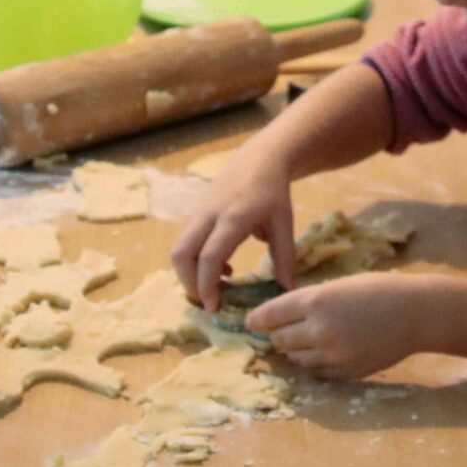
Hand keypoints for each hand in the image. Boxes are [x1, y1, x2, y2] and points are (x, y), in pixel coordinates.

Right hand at [170, 152, 297, 308]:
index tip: (214, 307)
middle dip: (189, 283)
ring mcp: (199, 212)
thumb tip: (287, 291)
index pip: (210, 256)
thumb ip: (285, 257)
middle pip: (182, 254)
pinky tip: (223, 267)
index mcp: (233, 218)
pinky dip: (195, 261)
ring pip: (179, 249)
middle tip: (210, 301)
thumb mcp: (284, 223)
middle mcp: (209, 215)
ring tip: (218, 286)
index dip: (207, 285)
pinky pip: (186, 241)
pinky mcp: (195, 213)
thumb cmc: (274, 192)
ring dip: (191, 273)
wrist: (260, 158)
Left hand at [246, 275, 418, 380]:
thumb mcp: (338, 285)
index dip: (256, 320)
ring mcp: (332, 355)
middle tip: (282, 331)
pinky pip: (317, 372)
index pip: (269, 316)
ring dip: (296, 351)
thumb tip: (280, 318)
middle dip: (278, 335)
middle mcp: (319, 330)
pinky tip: (327, 351)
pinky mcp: (346, 372)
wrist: (415, 313)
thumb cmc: (377, 290)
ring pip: (296, 359)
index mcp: (315, 301)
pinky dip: (316, 363)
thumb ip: (309, 302)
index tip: (251, 322)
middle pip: (279, 341)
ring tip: (308, 341)